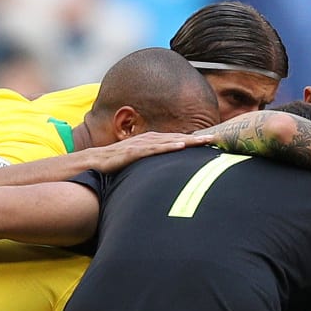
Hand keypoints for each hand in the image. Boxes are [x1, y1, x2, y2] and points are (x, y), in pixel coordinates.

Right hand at [84, 131, 203, 171]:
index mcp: (152, 142)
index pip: (177, 140)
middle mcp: (149, 139)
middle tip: (216, 138)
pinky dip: (168, 146)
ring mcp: (141, 144)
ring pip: (169, 141)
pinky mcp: (133, 152)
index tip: (212, 141)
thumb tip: (167, 173)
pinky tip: (180, 146)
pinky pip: (154, 149)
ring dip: (187, 140)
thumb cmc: (117, 163)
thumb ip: (153, 163)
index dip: (194, 139)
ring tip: (204, 140)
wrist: (94, 162)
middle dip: (197, 138)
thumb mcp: (140, 162)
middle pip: (178, 138)